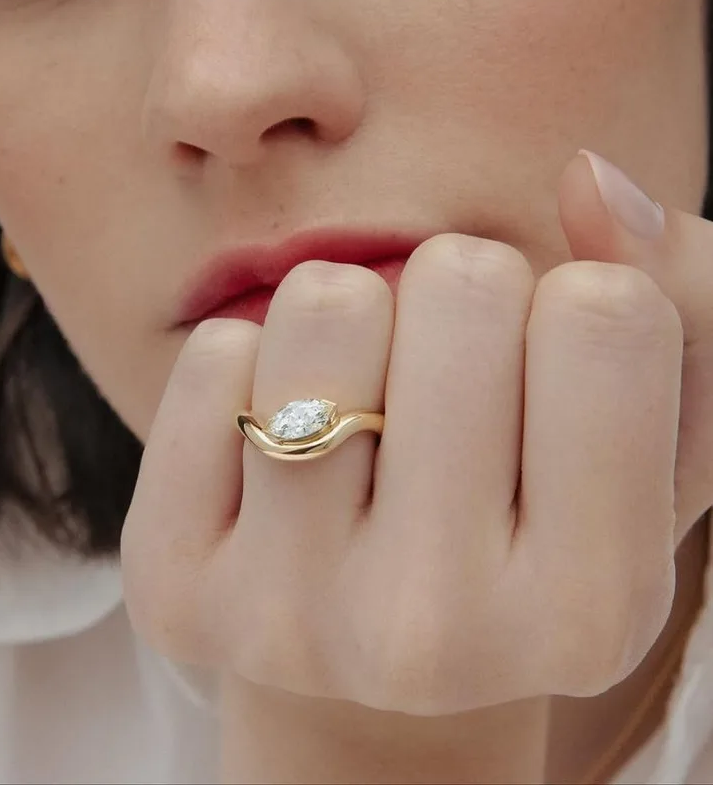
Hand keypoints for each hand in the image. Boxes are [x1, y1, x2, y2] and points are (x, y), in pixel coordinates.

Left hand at [121, 151, 706, 716]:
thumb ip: (682, 292)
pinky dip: (258, 360)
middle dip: (467, 298)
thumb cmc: (534, 526)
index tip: (552, 375)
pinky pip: (213, 353)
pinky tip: (286, 441)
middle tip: (453, 392)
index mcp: (590, 606)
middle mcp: (435, 632)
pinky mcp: (179, 586)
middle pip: (462, 281)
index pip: (607, 311)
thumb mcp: (659, 430)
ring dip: (361, 313)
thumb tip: (590, 178)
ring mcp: (290, 616)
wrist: (384, 663)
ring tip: (373, 403)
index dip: (583, 305)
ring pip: (328, 298)